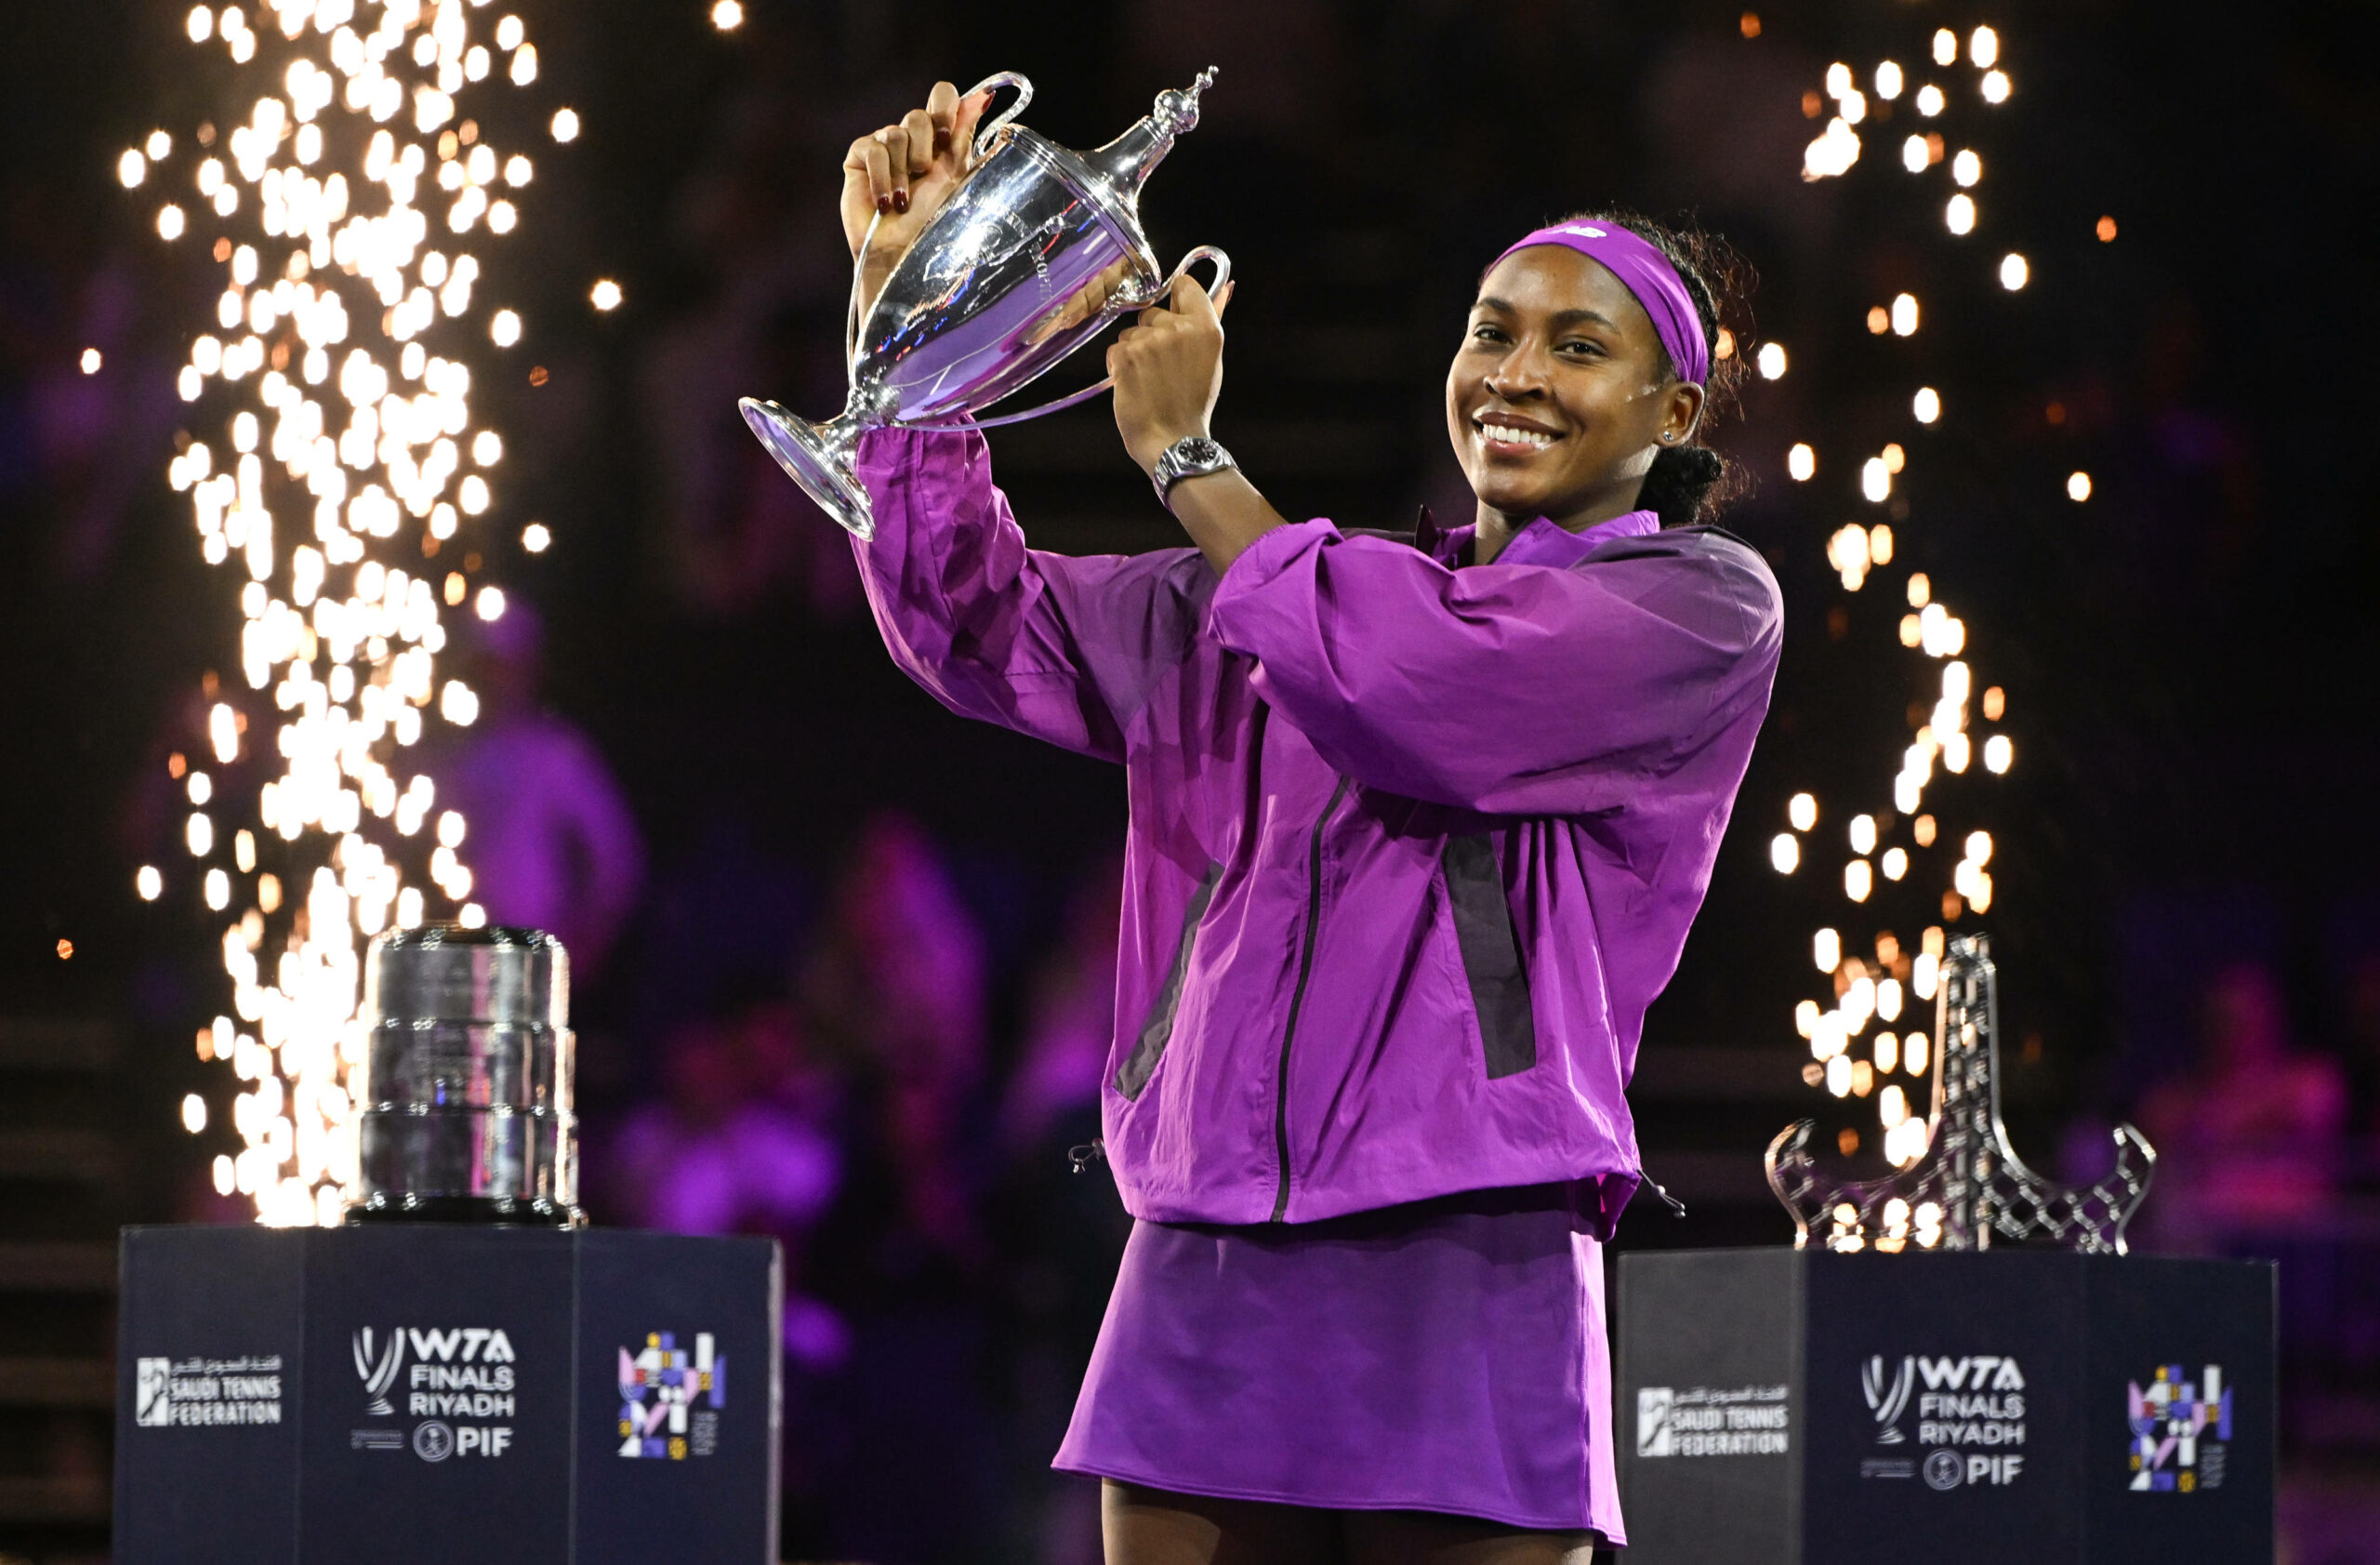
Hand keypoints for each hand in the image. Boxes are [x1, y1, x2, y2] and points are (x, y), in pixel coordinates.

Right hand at [840, 83, 992, 311]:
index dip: (944, 107)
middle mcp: (911, 139)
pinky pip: (872, 148)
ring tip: (902, 201)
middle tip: (923, 176)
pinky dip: (882, 177)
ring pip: (895, 133)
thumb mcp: (955, 175)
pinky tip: (884, 202)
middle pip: (918, 115)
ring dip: (902, 172)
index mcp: (939, 140)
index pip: (942, 96)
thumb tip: (983, 98)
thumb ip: (964, 134)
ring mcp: (884, 146)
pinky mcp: (859, 157)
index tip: (946, 137)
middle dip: (924, 149)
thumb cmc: (932, 221)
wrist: (901, 251)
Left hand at [1108, 276, 1233, 473]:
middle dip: (1151, 333)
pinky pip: (1114, 349)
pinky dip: (1118, 366)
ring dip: (1133, 352)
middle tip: (1162, 367)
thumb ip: (1209, 321)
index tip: (1172, 314)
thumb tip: (1226, 287)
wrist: (1173, 440)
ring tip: (1148, 380)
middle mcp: (1180, 329)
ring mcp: (1151, 341)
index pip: (1184, 286)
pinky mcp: (1126, 355)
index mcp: (1206, 327)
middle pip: (1151, 312)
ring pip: (1130, 332)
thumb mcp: (1211, 359)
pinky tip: (1133, 386)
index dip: (1175, 298)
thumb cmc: (1193, 404)